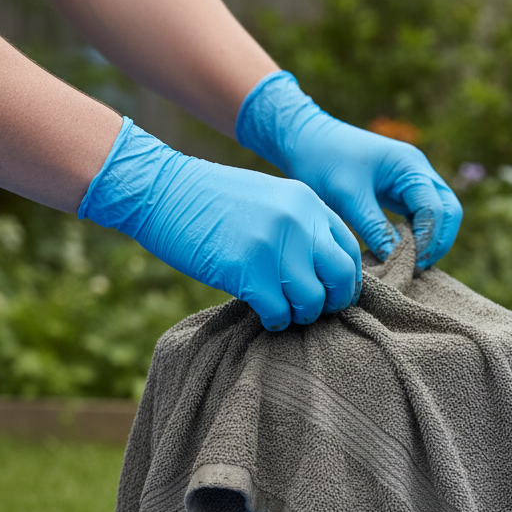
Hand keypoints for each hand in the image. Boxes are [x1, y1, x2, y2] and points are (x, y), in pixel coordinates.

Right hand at [79, 119, 360, 330]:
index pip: (350, 251)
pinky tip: (264, 314)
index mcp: (308, 204)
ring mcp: (274, 245)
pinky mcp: (248, 269)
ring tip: (284, 311)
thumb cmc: (212, 203)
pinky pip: (279, 312)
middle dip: (330, 302)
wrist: (161, 190)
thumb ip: (300, 229)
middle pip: (341, 278)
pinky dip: (275, 321)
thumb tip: (323, 273)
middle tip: (310, 309)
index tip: (328, 294)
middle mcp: (298, 222)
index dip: (344, 281)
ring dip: (301, 315)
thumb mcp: (269, 200)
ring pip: (312, 301)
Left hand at [236, 72, 462, 268]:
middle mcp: (418, 172)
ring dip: (429, 241)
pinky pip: (421, 217)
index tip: (407, 263)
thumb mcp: (349, 198)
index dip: (427, 240)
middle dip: (437, 242)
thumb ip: (375, 229)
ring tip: (407, 263)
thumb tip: (396, 260)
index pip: (436, 209)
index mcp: (410, 166)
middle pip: (449, 212)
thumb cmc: (324, 162)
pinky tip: (398, 252)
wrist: (305, 140)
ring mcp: (412, 181)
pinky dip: (416, 236)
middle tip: (414, 267)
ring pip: (439, 216)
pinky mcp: (400, 192)